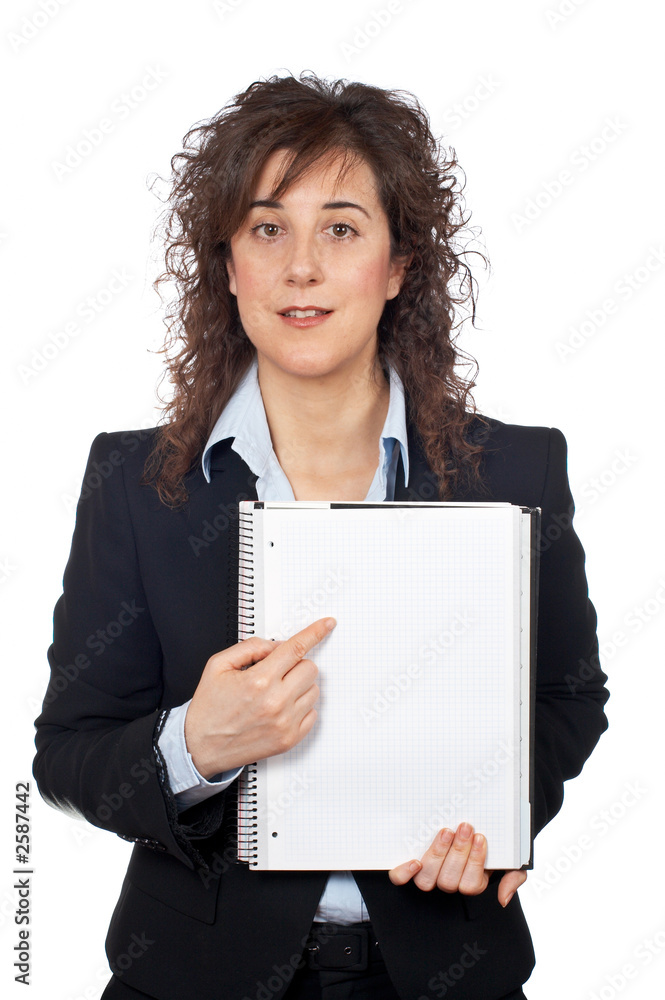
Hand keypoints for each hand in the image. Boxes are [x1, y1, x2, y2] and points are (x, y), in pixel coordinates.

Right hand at [184, 617, 335, 777]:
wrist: (200, 747)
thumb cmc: (209, 708)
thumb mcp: (219, 665)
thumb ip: (251, 647)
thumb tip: (278, 645)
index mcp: (259, 680)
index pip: (296, 648)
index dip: (315, 633)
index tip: (327, 625)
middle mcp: (276, 702)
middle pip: (310, 668)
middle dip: (296, 664)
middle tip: (277, 672)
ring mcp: (285, 723)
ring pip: (314, 690)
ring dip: (299, 686)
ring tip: (275, 693)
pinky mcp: (290, 739)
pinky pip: (313, 713)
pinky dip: (300, 706)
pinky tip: (280, 708)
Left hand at [388, 822, 526, 905]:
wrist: (470, 823)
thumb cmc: (489, 843)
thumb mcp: (509, 859)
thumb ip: (513, 877)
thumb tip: (502, 899)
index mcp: (471, 882)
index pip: (472, 884)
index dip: (475, 861)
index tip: (480, 837)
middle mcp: (448, 881)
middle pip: (449, 881)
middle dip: (458, 852)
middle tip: (465, 827)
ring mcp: (428, 875)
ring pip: (428, 879)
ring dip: (437, 855)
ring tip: (446, 831)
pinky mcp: (409, 866)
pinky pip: (399, 879)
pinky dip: (404, 872)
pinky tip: (414, 860)